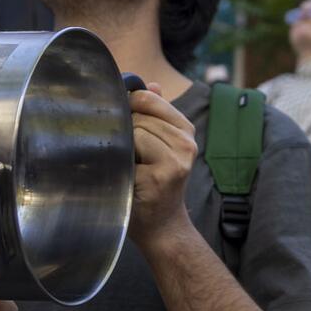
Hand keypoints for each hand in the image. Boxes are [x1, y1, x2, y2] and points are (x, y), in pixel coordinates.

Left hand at [127, 84, 199, 250]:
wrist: (162, 226)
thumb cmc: (154, 184)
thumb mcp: (160, 146)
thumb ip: (156, 114)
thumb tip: (151, 84)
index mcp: (186, 131)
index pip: (150, 98)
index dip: (130, 106)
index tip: (125, 122)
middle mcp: (186, 144)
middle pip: (138, 116)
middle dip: (126, 132)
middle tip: (132, 158)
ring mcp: (176, 161)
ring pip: (134, 132)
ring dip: (124, 149)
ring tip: (133, 168)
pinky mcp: (161, 176)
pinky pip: (129, 152)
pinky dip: (123, 164)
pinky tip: (131, 180)